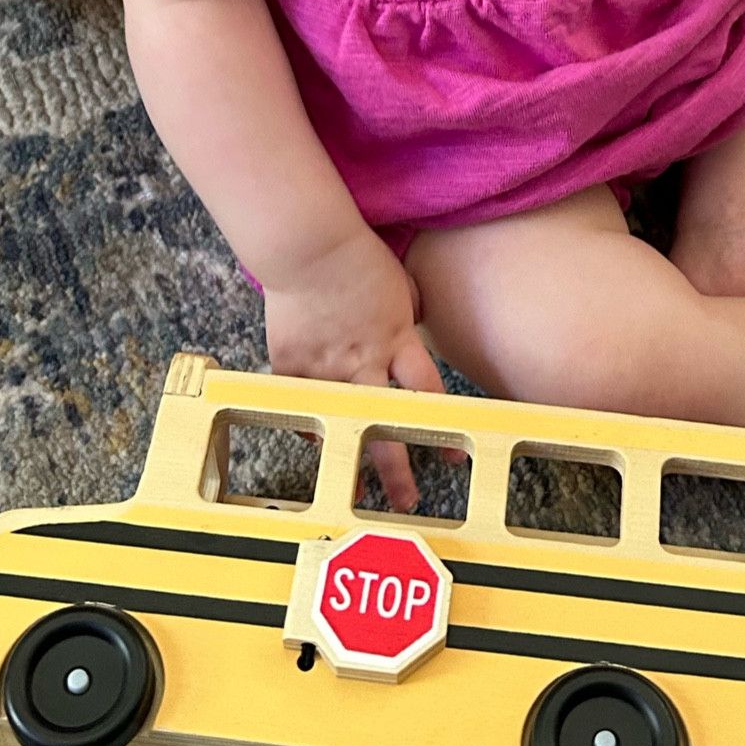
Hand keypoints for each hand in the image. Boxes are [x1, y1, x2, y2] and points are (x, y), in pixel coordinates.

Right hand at [263, 224, 446, 510]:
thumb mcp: (402, 287)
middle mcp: (365, 361)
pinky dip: (309, 421)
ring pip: (340, 425)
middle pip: (385, 425)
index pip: (426, 395)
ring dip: (347, 459)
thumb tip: (415, 332)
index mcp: (398, 340)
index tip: (452, 457)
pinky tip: (318, 440)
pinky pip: (302, 404)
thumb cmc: (359, 258)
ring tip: (353, 491)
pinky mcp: (291, 364)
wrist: (310, 245)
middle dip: (397, 469)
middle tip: (407, 500)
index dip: (440, 429)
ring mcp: (325, 366)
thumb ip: (409, 319)